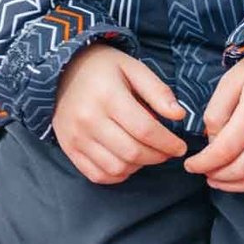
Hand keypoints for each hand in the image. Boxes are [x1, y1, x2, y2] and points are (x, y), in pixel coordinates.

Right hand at [51, 44, 187, 184]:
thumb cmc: (104, 68)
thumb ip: (158, 91)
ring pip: (116, 168)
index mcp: (108, 97)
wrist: (62, 71)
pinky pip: (97, 175)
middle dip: (158, 156)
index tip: (180, 146)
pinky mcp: (69, 149)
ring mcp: (77, 137)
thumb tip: (179, 115)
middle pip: (132, 152)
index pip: (145, 130)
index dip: (168, 143)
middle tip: (168, 152)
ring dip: (139, 166)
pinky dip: (117, 175)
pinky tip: (128, 162)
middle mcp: (89, 120)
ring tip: (148, 154)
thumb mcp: (134, 68)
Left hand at [183, 57, 243, 192]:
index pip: (224, 151)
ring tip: (220, 181)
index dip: (203, 164)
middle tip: (205, 173)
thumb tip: (212, 142)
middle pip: (241, 169)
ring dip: (236, 186)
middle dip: (217, 176)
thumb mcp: (232, 80)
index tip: (191, 165)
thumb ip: (216, 111)